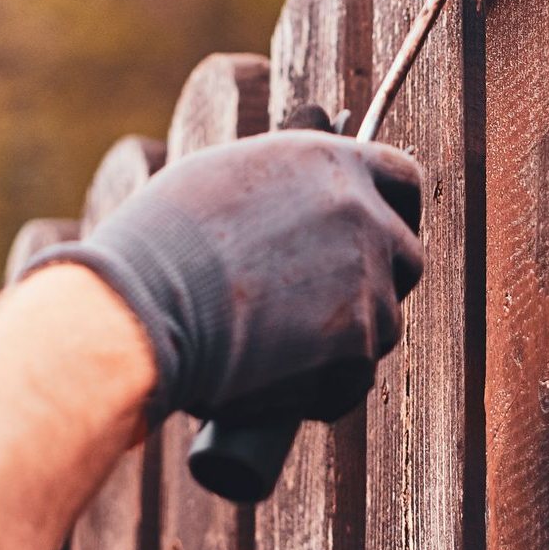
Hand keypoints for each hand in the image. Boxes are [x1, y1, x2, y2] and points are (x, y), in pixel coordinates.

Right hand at [20, 130, 421, 426]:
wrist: (142, 309)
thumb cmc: (163, 240)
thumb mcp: (229, 178)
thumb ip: (284, 185)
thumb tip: (299, 199)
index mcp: (334, 163)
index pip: (403, 178)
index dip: (396, 207)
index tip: (384, 227)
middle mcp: (363, 216)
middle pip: (406, 255)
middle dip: (379, 278)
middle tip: (325, 299)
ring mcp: (367, 284)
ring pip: (383, 320)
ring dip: (348, 335)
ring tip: (278, 345)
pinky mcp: (356, 350)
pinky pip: (356, 376)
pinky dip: (324, 386)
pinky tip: (274, 381)